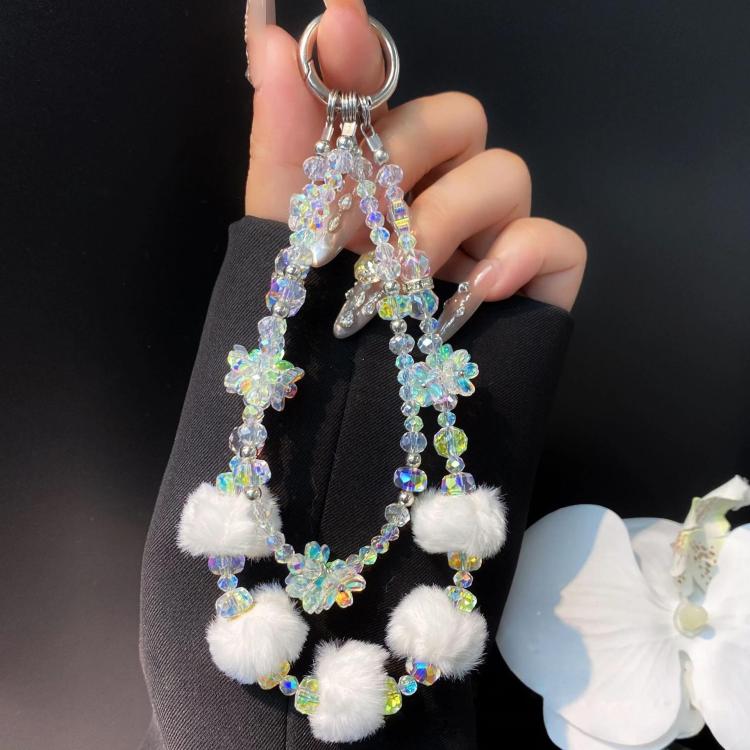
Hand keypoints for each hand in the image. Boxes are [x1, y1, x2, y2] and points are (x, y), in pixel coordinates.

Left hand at [245, 0, 585, 338]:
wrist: (351, 429)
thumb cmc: (318, 330)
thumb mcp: (286, 237)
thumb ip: (284, 140)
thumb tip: (274, 38)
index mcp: (377, 172)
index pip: (384, 91)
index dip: (363, 54)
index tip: (341, 17)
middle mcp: (438, 190)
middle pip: (457, 119)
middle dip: (405, 163)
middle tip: (354, 227)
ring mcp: (491, 234)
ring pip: (507, 172)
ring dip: (446, 222)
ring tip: (401, 279)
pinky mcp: (534, 280)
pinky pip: (555, 240)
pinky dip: (517, 258)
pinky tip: (468, 296)